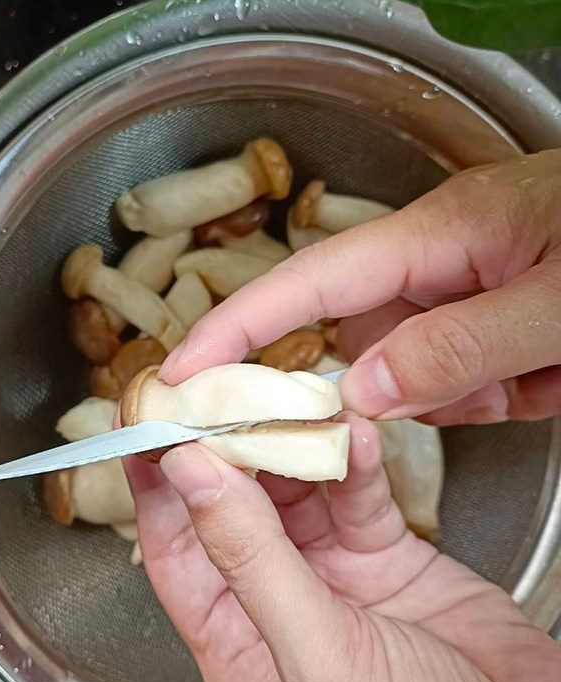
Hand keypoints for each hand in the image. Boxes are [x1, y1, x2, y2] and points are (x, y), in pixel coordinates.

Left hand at [124, 415, 560, 681]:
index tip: (144, 425)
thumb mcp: (317, 652)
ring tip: (293, 401)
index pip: (173, 550)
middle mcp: (274, 601)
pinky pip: (357, 493)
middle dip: (226, 451)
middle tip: (224, 391)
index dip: (155, 487)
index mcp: (235, 640)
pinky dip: (354, 460)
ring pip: (294, 490)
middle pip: (231, 509)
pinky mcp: (384, 554)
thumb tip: (189, 476)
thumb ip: (251, 559)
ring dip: (293, 445)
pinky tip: (353, 431)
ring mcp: (330, 574)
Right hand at [158, 149, 560, 424]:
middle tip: (267, 433)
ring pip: (391, 366)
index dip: (234, 330)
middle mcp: (434, 268)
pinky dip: (458, 401)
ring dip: (409, 400)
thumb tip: (363, 390)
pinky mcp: (484, 338)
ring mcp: (457, 304)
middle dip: (314, 383)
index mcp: (437, 236)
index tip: (181, 374)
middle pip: (337, 331)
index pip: (305, 284)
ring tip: (449, 406)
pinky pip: (441, 381)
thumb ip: (461, 345)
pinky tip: (512, 390)